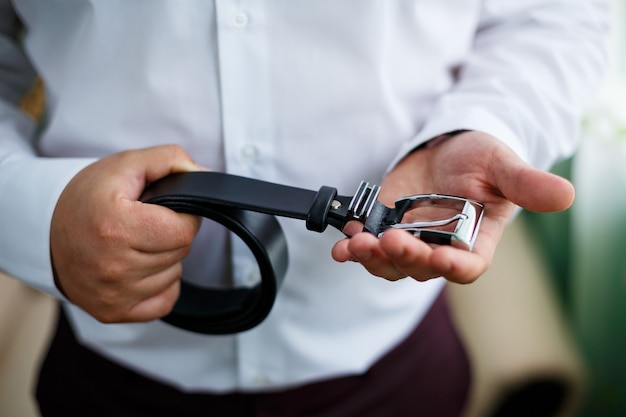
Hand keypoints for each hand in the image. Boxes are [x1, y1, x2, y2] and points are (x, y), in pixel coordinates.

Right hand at [50, 145, 202, 322]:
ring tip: (134, 244)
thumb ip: (170, 160)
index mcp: (117, 228)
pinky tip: (138, 267)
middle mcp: (113, 267)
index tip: (163, 209)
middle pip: (180, 252)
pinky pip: (164, 301)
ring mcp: (113, 294)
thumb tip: (205, 177)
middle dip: (170, 234)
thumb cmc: (87, 197)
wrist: (43, 230)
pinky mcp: (113, 312)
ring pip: (174, 275)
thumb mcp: (125, 164)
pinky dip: (159, 285)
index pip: (184, 230)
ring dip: (163, 258)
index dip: (182, 215)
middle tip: (143, 224)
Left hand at [331, 131, 573, 283]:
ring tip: (357, 244)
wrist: (447, 147)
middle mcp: (442, 245)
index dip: (453, 267)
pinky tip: (343, 241)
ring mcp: (411, 238)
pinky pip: (369, 245)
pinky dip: (353, 246)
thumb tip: (566, 195)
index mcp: (476, 239)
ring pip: (391, 263)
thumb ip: (526, 184)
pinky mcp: (385, 226)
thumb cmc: (482, 157)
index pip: (467, 266)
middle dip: (406, 257)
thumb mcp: (503, 165)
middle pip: (423, 268)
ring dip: (373, 258)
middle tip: (391, 241)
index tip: (440, 257)